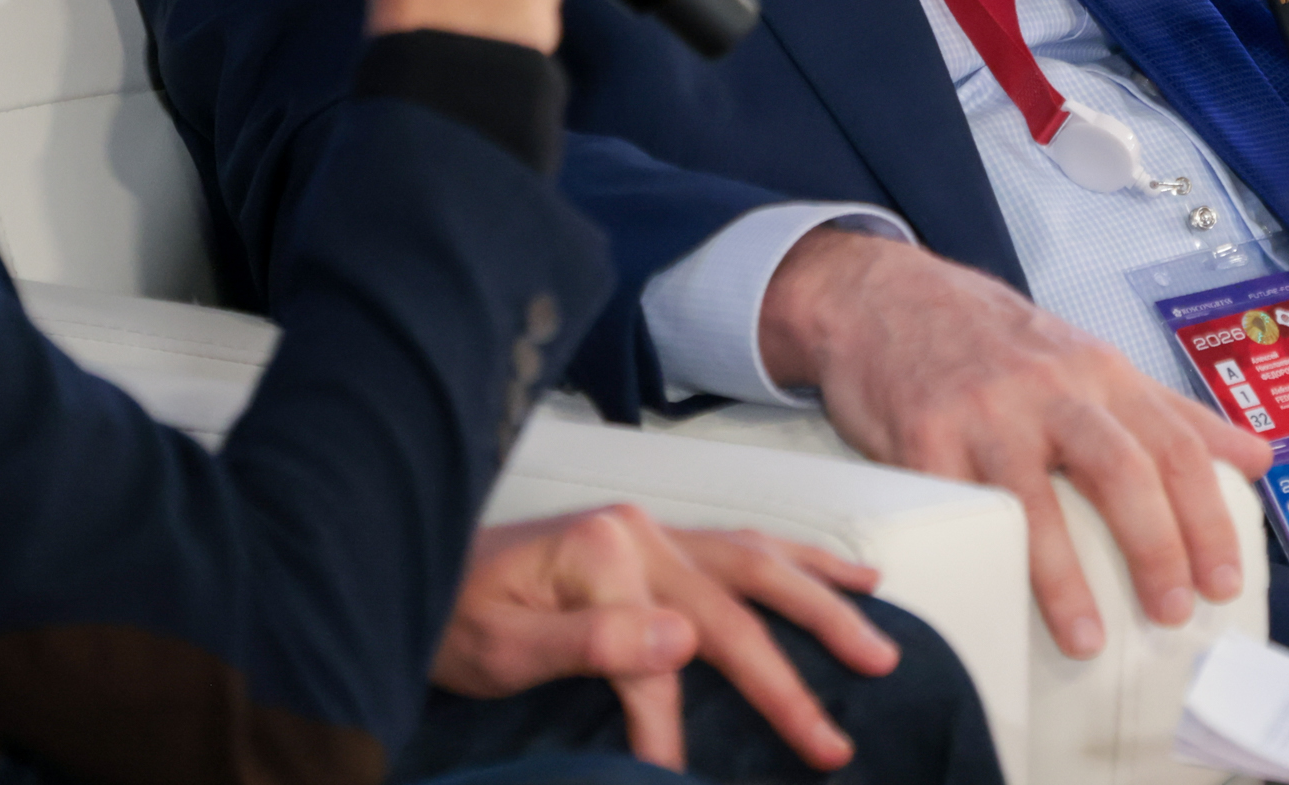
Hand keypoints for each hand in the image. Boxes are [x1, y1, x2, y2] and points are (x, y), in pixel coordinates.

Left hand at [431, 506, 896, 770]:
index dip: (665, 731)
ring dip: (824, 604)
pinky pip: (745, 546)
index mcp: (603, 554)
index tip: (666, 780)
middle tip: (836, 741)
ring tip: (880, 642)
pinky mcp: (653, 535)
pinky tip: (846, 577)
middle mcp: (639, 531)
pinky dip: (798, 562)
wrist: (409, 564)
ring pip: (759, 563)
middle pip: (736, 605)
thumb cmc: (449, 617)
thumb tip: (680, 644)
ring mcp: (651, 528)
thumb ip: (592, 645)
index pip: (659, 663)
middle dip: (792, 677)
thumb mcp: (499, 648)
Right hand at [755, 227, 1264, 657]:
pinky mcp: (921, 437)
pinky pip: (959, 511)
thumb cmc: (992, 340)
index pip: (1174, 443)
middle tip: (1171, 611)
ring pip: (1036, 501)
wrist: (880, 296)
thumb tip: (1258, 457)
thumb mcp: (1089, 359)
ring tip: (1087, 640)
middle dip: (1155, 545)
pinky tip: (995, 602)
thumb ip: (1171, 412)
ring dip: (1065, 581)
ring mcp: (983, 413)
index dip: (1208, 515)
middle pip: (1120, 467)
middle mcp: (1049, 388)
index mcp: (1099, 372)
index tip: (1224, 580)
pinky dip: (982, 562)